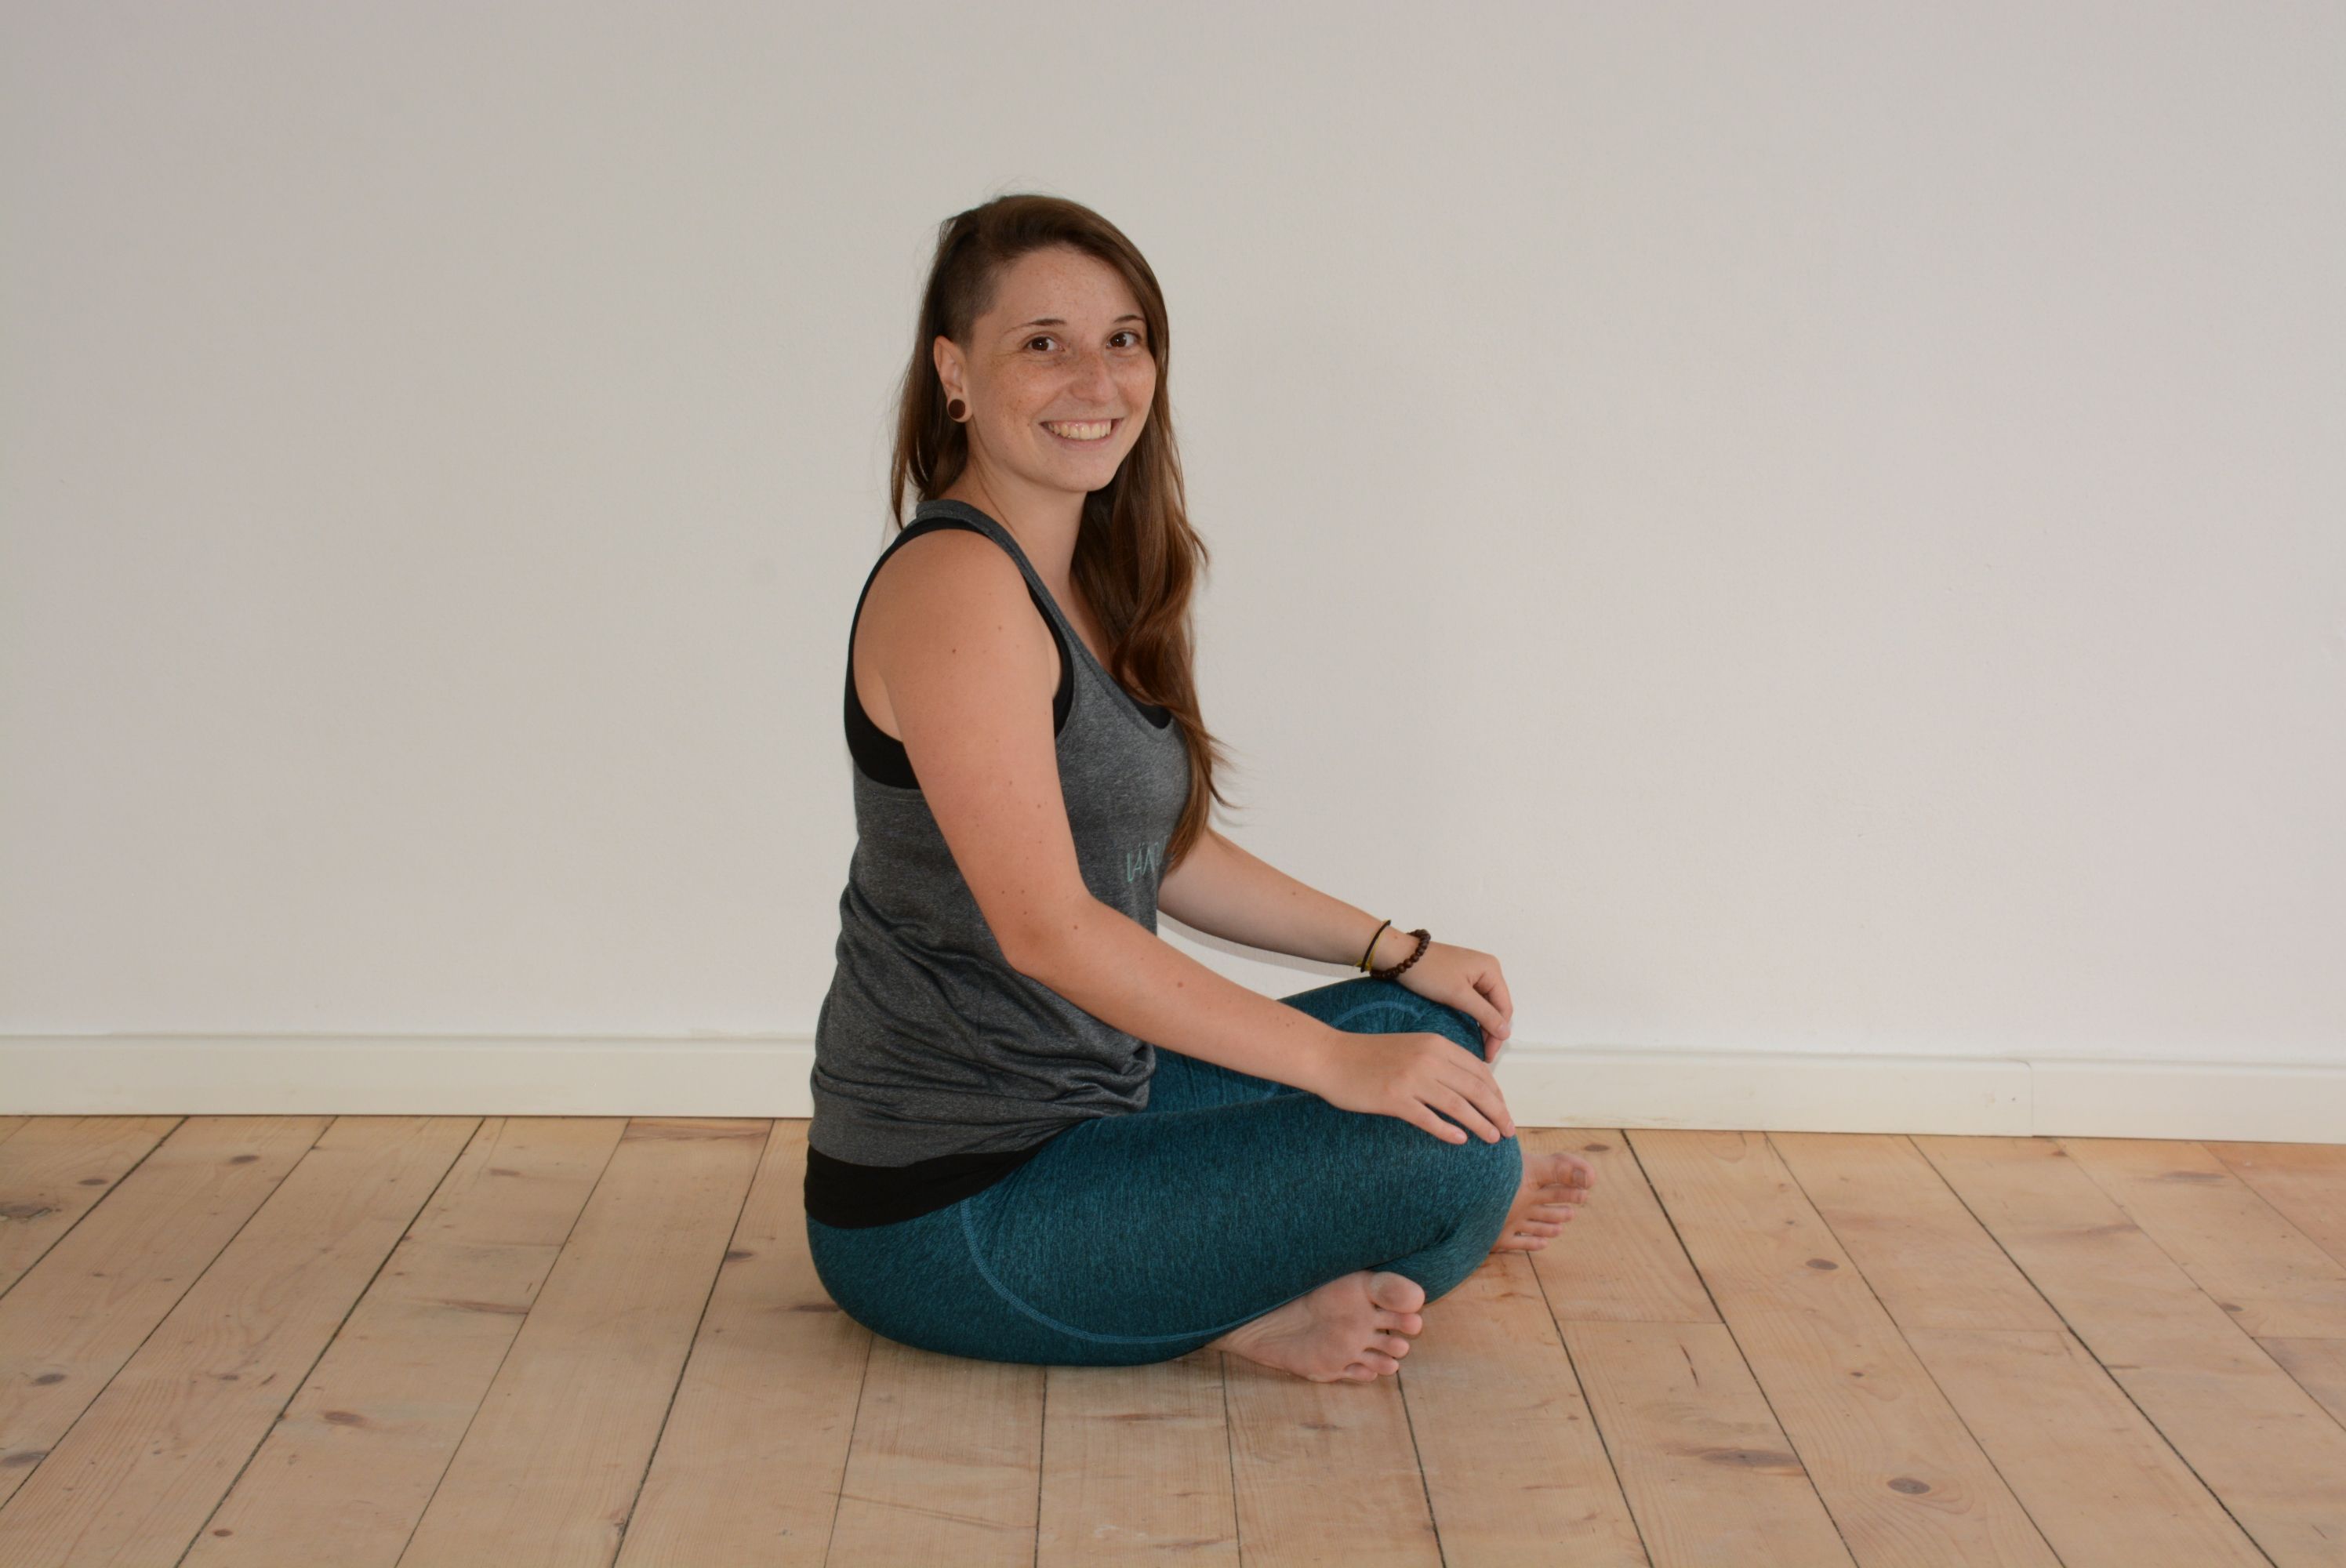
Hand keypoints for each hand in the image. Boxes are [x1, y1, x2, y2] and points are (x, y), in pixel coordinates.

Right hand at [1302, 1031, 1516, 1145]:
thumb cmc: (1368, 1054)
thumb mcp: (1410, 1046)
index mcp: (1435, 1044)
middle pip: (1476, 1089)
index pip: (1479, 1070)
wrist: (1330, 1056)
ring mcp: (1411, 1079)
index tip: (1504, 1110)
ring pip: (1459, 1105)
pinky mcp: (1394, 1098)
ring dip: (1481, 1124)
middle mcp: (1428, 1059)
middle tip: (1509, 1131)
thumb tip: (1468, 1082)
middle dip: (1498, 1112)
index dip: (1497, 1093)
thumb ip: (1438, 1059)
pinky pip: (1429, 1118)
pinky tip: (1460, 1141)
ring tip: (1493, 1138)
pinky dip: (1448, 1131)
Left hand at [1381, 937, 1515, 1063]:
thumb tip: (1506, 1033)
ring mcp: (1474, 973)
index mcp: (1491, 969)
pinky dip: (1473, 1016)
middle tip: (1483, 1055)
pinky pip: (1474, 1000)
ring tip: (1477, 1047)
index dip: (1499, 1033)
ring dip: (1483, 1025)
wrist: (1399, 956)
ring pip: (1486, 1005)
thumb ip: (1484, 1014)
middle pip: (1497, 1006)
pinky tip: (1470, 1030)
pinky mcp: (1461, 977)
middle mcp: (1487, 969)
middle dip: (1492, 1030)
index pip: (1504, 1007)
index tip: (1489, 1055)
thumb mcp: (1458, 995)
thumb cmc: (1429, 973)